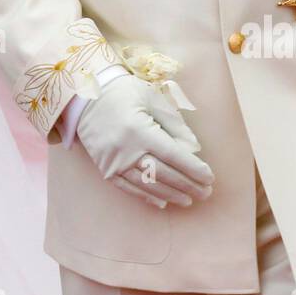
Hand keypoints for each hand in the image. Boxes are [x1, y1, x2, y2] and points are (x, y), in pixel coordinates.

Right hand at [74, 72, 213, 209]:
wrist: (86, 96)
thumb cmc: (124, 93)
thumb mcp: (153, 98)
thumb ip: (175, 124)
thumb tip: (194, 149)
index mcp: (140, 129)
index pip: (174, 155)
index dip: (193, 169)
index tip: (209, 178)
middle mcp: (126, 149)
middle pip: (164, 173)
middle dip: (188, 185)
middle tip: (205, 193)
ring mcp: (114, 161)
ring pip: (147, 184)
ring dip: (171, 194)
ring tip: (189, 200)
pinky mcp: (105, 168)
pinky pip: (128, 187)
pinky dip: (147, 196)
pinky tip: (162, 201)